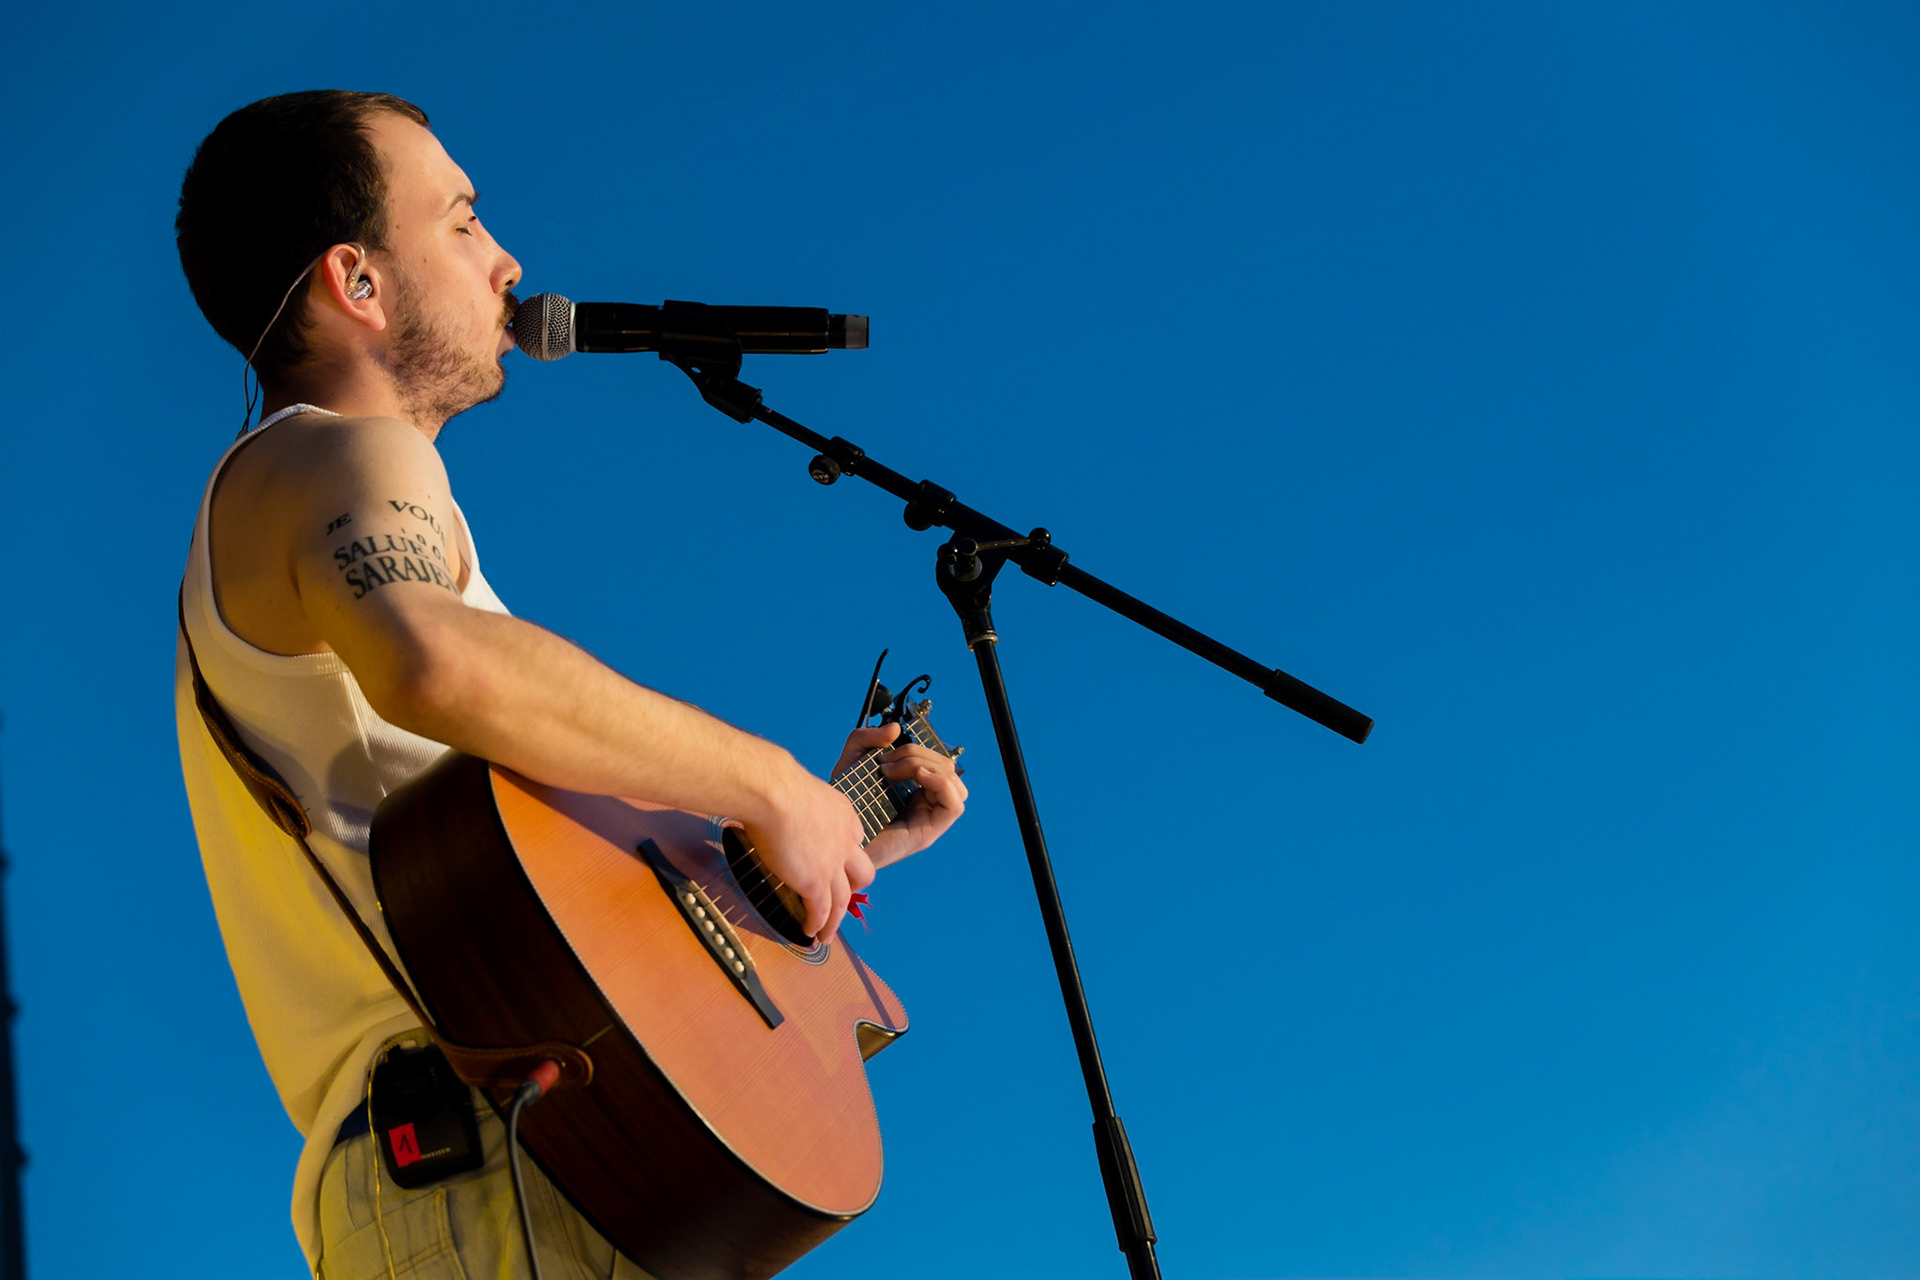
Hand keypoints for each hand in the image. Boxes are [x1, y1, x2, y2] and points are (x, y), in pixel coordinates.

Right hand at [737, 765, 874, 947]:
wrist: (773, 792)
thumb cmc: (774, 782)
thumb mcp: (797, 786)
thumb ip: (794, 797)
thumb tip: (771, 790)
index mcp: (843, 814)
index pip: (855, 838)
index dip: (847, 852)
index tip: (837, 860)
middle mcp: (845, 841)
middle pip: (863, 872)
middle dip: (854, 887)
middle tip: (841, 897)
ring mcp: (832, 865)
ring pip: (843, 900)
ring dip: (835, 920)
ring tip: (827, 934)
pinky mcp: (815, 882)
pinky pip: (821, 911)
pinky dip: (817, 924)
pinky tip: (810, 932)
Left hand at [831, 722, 967, 871]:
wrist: (833, 842)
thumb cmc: (841, 807)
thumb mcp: (851, 760)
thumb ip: (867, 738)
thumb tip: (895, 729)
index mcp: (915, 790)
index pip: (938, 763)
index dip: (918, 750)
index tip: (886, 755)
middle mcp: (926, 805)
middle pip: (948, 768)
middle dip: (918, 755)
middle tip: (886, 764)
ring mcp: (929, 820)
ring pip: (954, 783)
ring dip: (926, 766)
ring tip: (894, 772)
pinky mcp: (927, 833)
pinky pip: (954, 804)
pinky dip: (939, 783)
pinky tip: (916, 777)